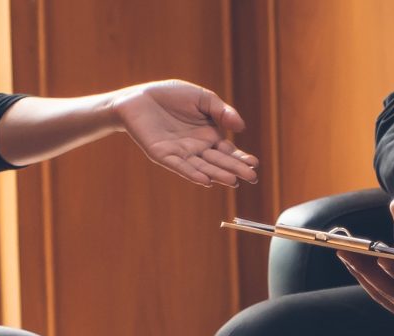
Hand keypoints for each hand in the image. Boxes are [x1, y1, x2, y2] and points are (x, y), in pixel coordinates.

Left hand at [107, 79, 257, 186]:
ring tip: (233, 180)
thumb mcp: (202, 98)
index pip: (228, 151)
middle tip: (252, 177)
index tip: (255, 164)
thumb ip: (222, 111)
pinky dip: (192, 174)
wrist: (139, 96)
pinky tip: (205, 181)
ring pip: (202, 167)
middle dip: (235, 169)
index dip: (241, 158)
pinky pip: (179, 166)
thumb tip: (241, 127)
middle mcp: (196, 148)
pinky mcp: (162, 154)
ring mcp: (180, 153)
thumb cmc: (171, 96)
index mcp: (208, 135)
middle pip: (219, 162)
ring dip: (217, 174)